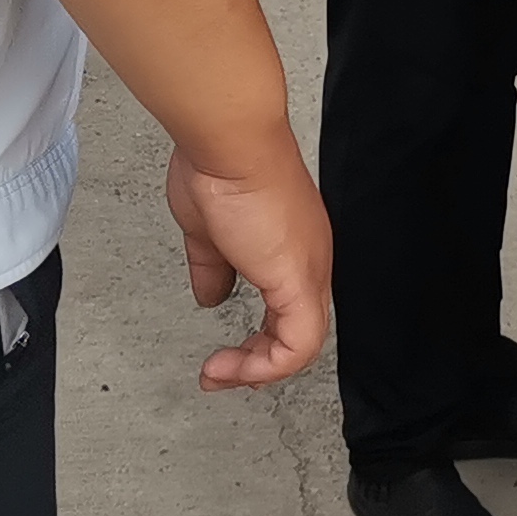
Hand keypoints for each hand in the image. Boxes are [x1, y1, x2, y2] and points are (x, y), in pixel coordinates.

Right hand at [165, 140, 331, 390]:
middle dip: (257, 362)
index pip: (288, 310)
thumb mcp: (207, 231)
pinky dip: (266, 365)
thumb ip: (213, 267)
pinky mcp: (298, 279)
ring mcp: (308, 269)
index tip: (224, 355)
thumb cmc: (220, 165)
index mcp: (291, 246)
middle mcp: (309, 259)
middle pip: (298, 332)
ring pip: (302, 344)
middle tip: (221, 373)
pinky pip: (298, 345)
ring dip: (257, 369)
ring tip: (220, 374)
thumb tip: (211, 295)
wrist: (231, 141)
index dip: (258, 341)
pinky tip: (232, 365)